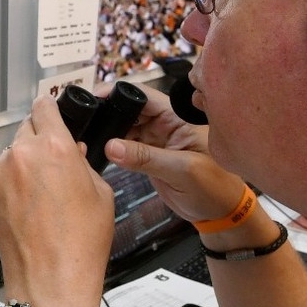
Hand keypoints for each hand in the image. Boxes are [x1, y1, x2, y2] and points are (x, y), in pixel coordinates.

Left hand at [0, 94, 113, 306]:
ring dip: (27, 163)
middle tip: (58, 162)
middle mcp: (21, 156)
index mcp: (54, 149)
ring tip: (46, 193)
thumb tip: (73, 155)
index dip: (52, 108)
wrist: (50, 283)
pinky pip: (4, 176)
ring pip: (13, 154)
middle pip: (28, 129)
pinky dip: (15, 183)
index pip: (45, 107)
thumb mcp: (101, 195)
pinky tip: (32, 206)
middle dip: (42, 141)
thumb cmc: (79, 246)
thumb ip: (84, 164)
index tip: (53, 112)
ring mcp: (0, 175)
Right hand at [101, 85, 258, 227]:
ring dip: (109, 129)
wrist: (221, 213)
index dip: (118, 93)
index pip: (144, 96)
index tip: (95, 97)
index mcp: (179, 117)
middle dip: (109, 111)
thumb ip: (146, 158)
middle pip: (131, 108)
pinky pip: (128, 145)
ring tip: (89, 134)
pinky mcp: (151, 156)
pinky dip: (114, 147)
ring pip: (126, 126)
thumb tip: (111, 146)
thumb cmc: (216, 188)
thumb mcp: (182, 170)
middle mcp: (167, 124)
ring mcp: (157, 140)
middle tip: (86, 119)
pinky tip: (100, 149)